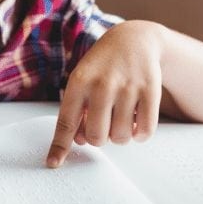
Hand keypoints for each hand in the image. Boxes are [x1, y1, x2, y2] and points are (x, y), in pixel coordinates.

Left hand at [46, 21, 163, 167]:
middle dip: (98, 138)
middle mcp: (101, 84)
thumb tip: (80, 142)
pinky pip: (145, 130)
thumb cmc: (102, 67)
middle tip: (103, 125)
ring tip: (119, 119)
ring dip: (120, 136)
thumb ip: (77, 110)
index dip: (59, 145)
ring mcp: (127, 87)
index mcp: (79, 82)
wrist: (133, 39)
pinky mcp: (150, 90)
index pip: (66, 121)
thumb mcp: (82, 81)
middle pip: (96, 136)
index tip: (52, 164)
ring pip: (121, 137)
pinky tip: (136, 121)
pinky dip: (140, 134)